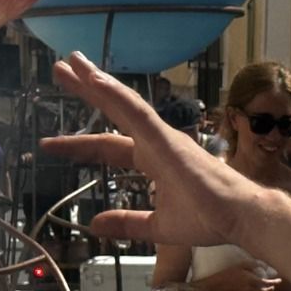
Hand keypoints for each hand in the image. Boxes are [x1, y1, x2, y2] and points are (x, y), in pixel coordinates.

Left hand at [40, 54, 263, 249]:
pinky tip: (95, 80)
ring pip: (122, 103)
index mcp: (153, 159)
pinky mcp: (167, 139)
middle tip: (61, 69)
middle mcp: (155, 142)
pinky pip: (137, 112)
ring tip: (70, 63)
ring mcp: (161, 137)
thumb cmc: (210, 219)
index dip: (79, 144)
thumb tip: (96, 225)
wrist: (240, 218)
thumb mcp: (157, 227)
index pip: (109, 147)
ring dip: (96, 82)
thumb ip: (127, 223)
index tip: (50, 143)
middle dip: (86, 91)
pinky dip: (115, 95)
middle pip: (112, 112)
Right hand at [221, 264, 278, 290]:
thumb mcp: (242, 264)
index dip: (274, 282)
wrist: (220, 283)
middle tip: (275, 286)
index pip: (266, 283)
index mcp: (251, 280)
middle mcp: (250, 288)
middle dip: (271, 290)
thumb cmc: (230, 272)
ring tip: (270, 290)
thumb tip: (264, 266)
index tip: (279, 280)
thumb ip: (254, 264)